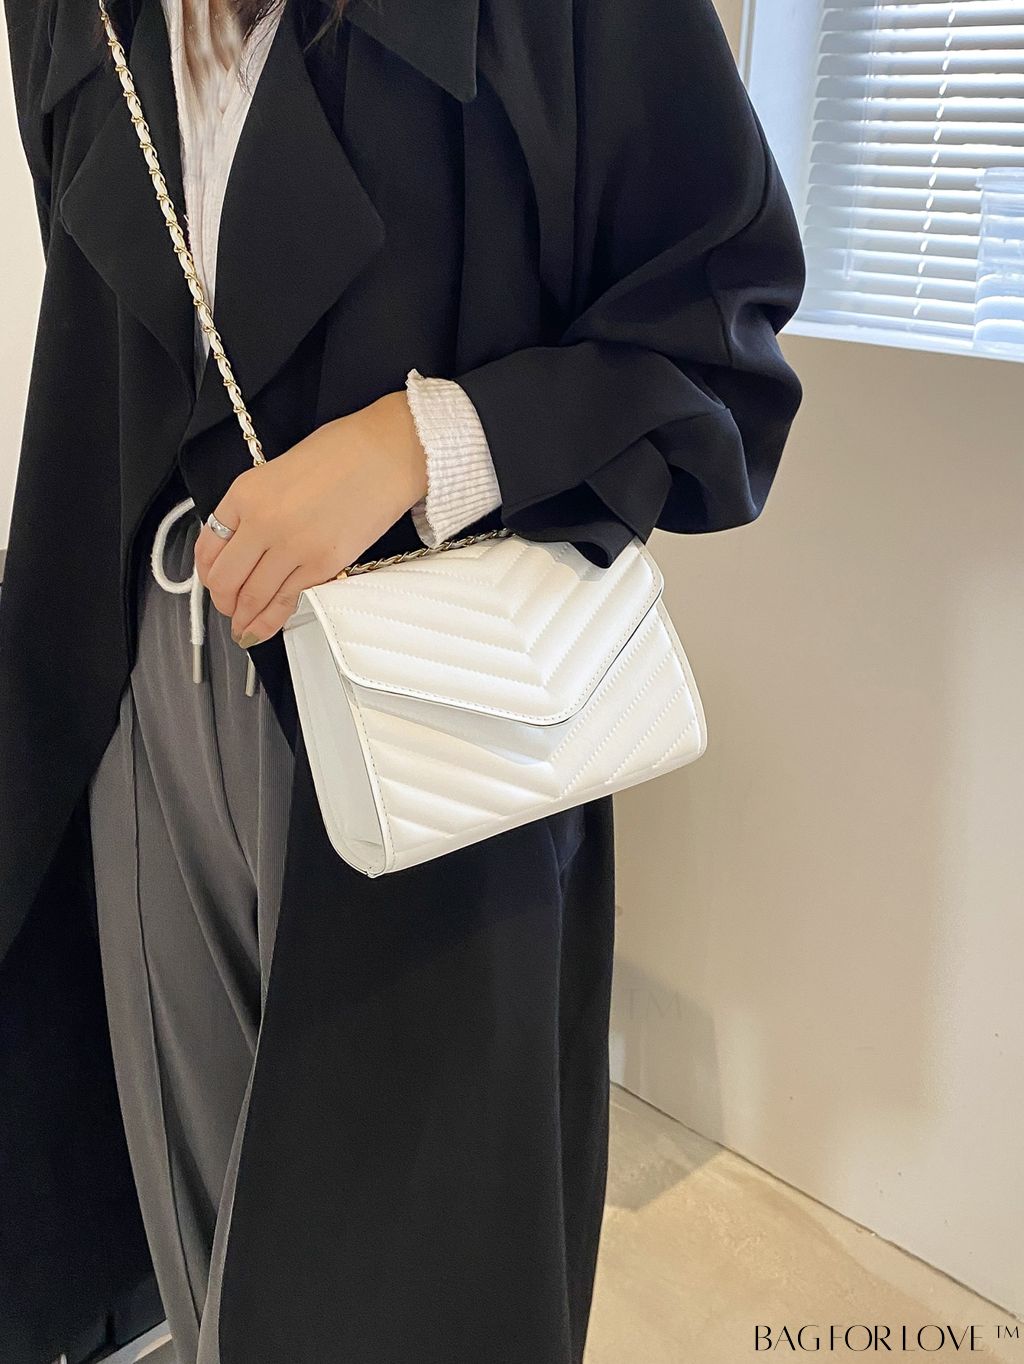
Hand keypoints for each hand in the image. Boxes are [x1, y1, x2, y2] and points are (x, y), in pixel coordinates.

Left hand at [194, 391, 427, 647]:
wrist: (389, 454)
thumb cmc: (343, 452)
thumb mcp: (278, 470)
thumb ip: (255, 506)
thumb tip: (243, 543)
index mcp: (246, 493)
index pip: (208, 546)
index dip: (207, 573)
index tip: (214, 581)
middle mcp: (262, 522)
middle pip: (225, 580)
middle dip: (224, 602)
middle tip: (229, 609)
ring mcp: (292, 547)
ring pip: (253, 598)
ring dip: (245, 618)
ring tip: (244, 627)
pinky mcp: (323, 566)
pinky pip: (287, 600)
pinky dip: (273, 618)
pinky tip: (267, 625)